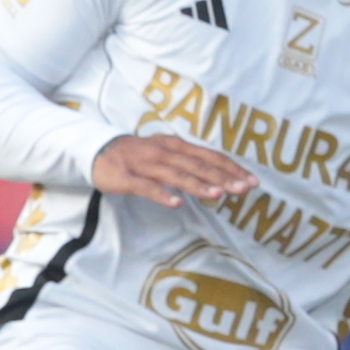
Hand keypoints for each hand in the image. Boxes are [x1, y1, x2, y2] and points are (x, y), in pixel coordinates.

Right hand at [88, 132, 251, 205]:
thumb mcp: (166, 152)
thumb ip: (189, 163)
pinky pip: (147, 188)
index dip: (231, 168)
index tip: (251, 181)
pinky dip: (162, 195)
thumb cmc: (138, 155)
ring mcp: (145, 165)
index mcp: (176, 145)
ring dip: (198, 185)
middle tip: (243, 189)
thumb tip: (217, 177)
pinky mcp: (127, 178)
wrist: (98, 149)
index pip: (209, 156)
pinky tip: (177, 204)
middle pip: (197, 165)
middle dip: (222, 177)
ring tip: (217, 195)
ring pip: (176, 176)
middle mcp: (164, 152)